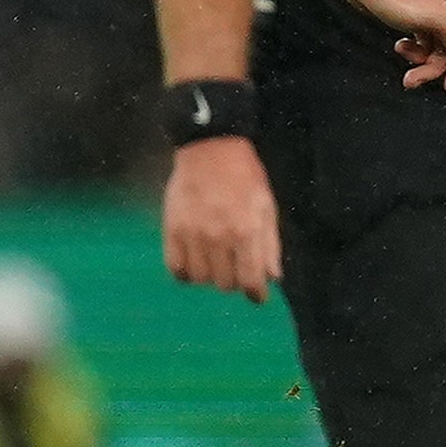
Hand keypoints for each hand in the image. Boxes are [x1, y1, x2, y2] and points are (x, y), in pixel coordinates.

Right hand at [161, 137, 281, 301]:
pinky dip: (185, 273)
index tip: (257, 296)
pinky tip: (193, 263)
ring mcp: (193, 235)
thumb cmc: (244, 178)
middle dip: (234, 281)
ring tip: (214, 263)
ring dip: (210, 276)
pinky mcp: (172, 230)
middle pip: (225, 283)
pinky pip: (176, 268)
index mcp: (246, 232)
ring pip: (201, 279)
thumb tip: (273, 278)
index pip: (250, 281)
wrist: (210, 150)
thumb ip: (270, 245)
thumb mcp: (266, 207)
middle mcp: (219, 237)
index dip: (256, 294)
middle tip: (236, 269)